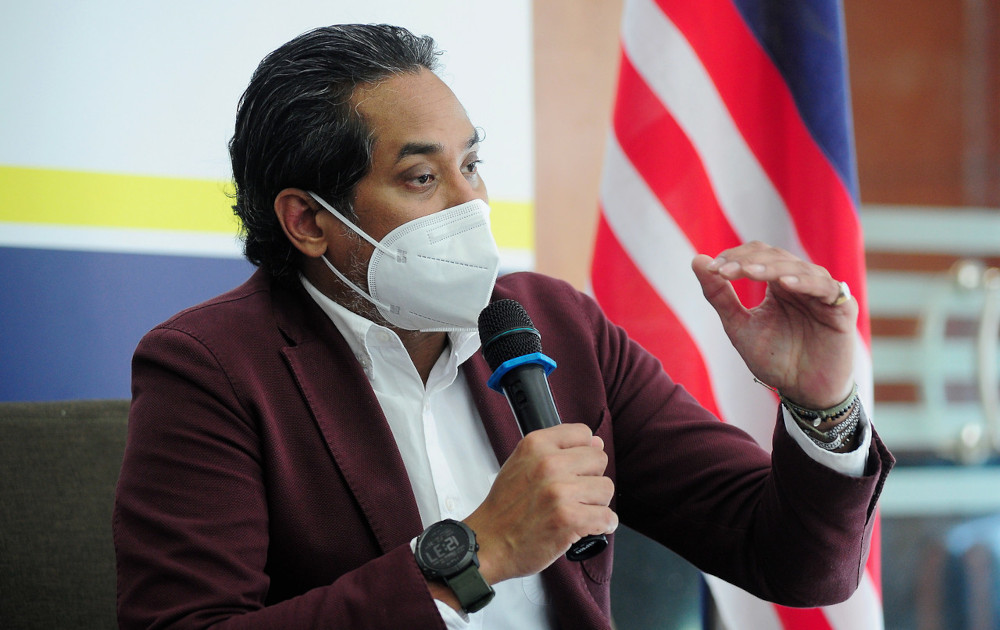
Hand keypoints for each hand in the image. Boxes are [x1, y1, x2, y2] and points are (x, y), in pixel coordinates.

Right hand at [463, 423, 616, 584]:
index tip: (574, 469)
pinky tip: (586, 527)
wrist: (489, 543)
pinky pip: (607, 518)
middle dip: (590, 478)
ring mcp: (559, 491)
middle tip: (572, 494)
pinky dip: (602, 526)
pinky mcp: (569, 518)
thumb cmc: (505, 508)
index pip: (583, 433)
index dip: (582, 453)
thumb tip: (596, 442)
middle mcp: (548, 463)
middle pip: (599, 460)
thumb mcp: (522, 464)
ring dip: (596, 503)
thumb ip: (557, 450)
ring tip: (575, 511)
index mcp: (536, 445)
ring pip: (606, 488)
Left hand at [691, 241, 857, 408]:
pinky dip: (806, 283)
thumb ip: (719, 296)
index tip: (713, 269)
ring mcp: (823, 293)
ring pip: (799, 268)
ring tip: (749, 272)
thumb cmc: (775, 359)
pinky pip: (826, 289)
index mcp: (777, 283)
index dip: (735, 257)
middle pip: (775, 256)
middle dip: (748, 261)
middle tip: (724, 270)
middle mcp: (801, 282)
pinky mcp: (842, 309)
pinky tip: (785, 284)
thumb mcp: (739, 326)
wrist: (804, 392)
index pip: (757, 255)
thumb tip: (697, 260)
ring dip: (772, 268)